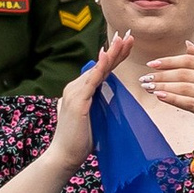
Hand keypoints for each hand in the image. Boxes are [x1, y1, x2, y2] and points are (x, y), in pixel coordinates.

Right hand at [47, 32, 130, 167]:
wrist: (64, 156)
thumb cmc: (79, 142)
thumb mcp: (92, 119)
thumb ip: (97, 105)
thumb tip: (106, 98)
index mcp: (79, 91)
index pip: (101, 71)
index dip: (114, 57)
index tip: (127, 45)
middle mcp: (75, 87)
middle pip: (100, 66)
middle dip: (116, 50)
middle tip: (129, 35)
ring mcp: (74, 92)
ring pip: (98, 69)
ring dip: (112, 54)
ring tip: (124, 41)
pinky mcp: (78, 100)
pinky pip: (92, 80)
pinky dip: (101, 67)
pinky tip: (108, 55)